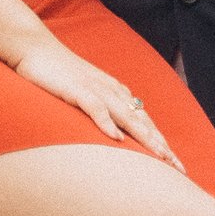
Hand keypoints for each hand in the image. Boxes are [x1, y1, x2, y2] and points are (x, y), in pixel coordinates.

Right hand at [12, 36, 183, 164]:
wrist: (36, 47)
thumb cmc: (60, 74)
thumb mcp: (87, 93)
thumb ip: (103, 109)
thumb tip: (115, 134)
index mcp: (117, 94)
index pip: (146, 122)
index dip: (162, 143)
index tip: (177, 165)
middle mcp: (112, 92)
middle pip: (143, 122)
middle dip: (161, 145)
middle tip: (178, 168)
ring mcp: (96, 89)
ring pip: (126, 116)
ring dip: (144, 137)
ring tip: (160, 157)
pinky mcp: (77, 89)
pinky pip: (95, 107)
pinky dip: (106, 123)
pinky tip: (116, 138)